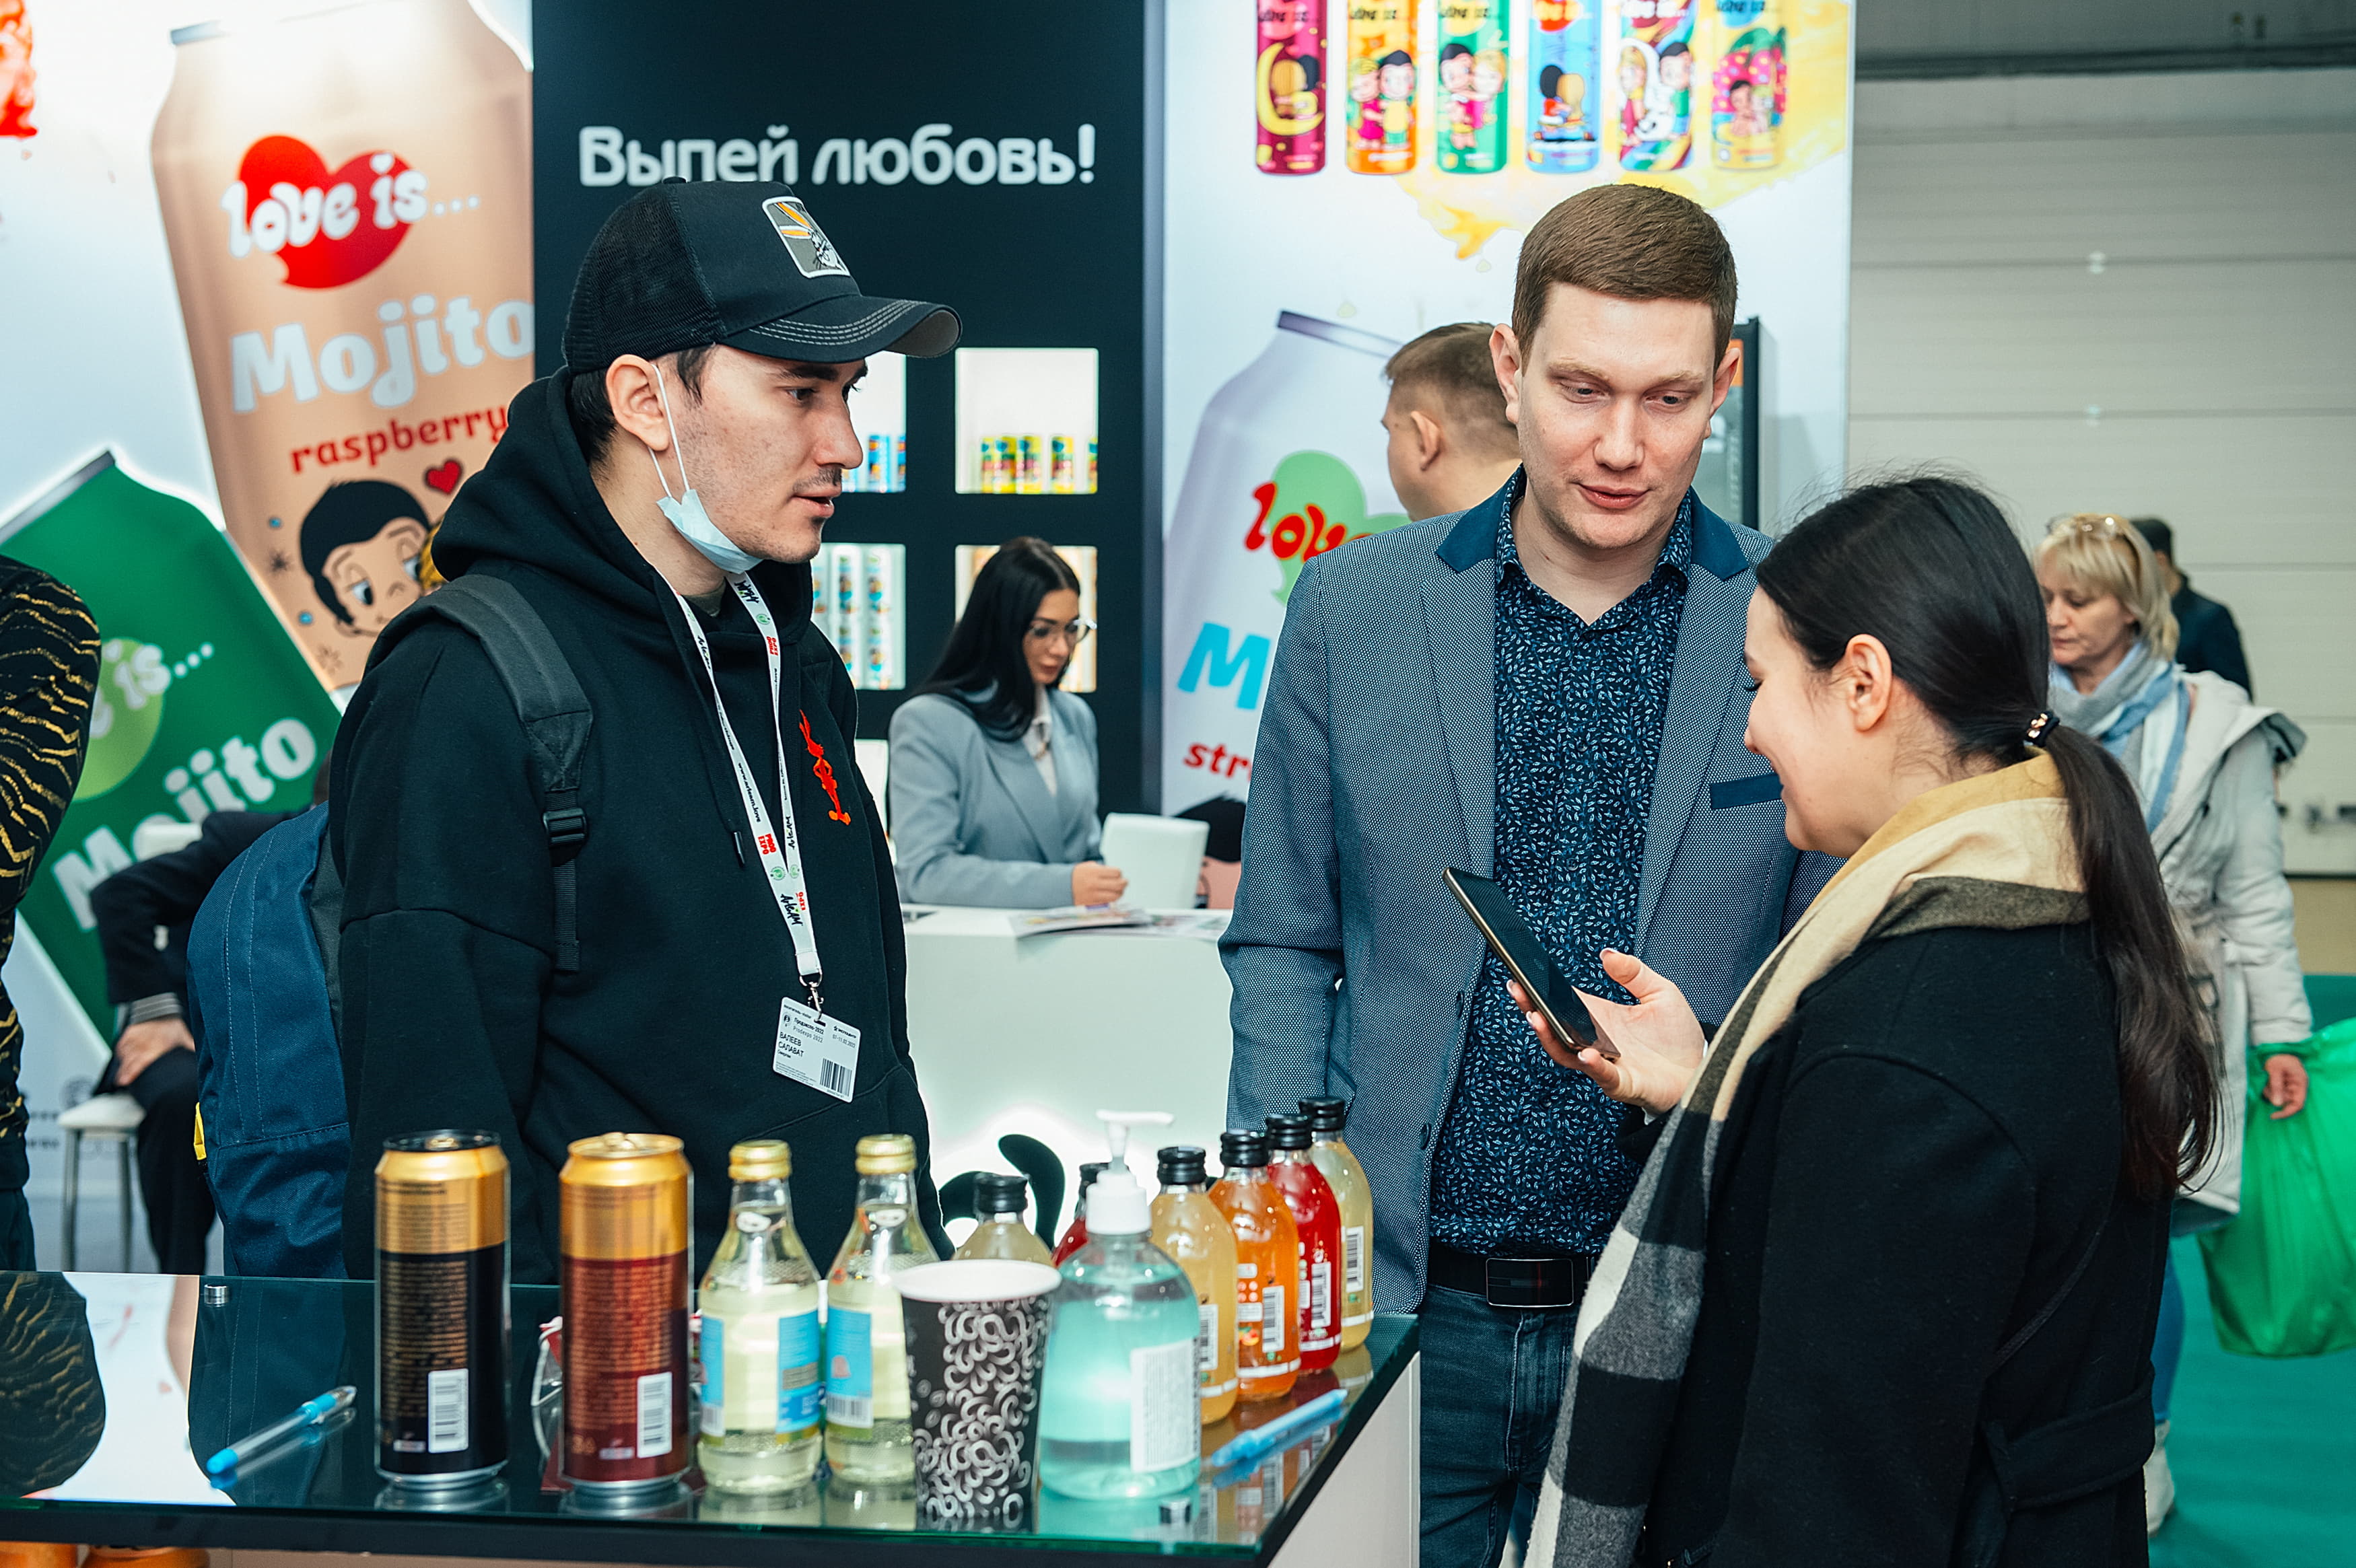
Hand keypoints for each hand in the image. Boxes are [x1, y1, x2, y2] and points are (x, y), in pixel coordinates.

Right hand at [114, 1017, 193, 1085]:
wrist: (161, 1009)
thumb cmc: (173, 1027)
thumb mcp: (184, 1039)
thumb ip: (189, 1051)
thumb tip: (202, 1064)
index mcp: (158, 1045)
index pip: (141, 1061)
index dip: (132, 1072)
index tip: (125, 1081)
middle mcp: (144, 1042)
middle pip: (130, 1061)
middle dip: (124, 1073)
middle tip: (123, 1081)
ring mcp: (134, 1037)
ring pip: (124, 1056)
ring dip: (123, 1065)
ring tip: (123, 1075)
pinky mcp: (128, 1034)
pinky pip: (121, 1048)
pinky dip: (122, 1055)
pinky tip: (125, 1060)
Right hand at [1071, 862, 1127, 905]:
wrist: (1062, 887)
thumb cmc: (1078, 875)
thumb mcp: (1089, 867)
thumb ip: (1103, 869)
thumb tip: (1118, 875)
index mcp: (1094, 872)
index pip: (1116, 873)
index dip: (1119, 873)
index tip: (1117, 874)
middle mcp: (1094, 884)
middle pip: (1118, 885)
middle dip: (1124, 883)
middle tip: (1124, 882)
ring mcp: (1093, 895)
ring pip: (1115, 896)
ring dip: (1119, 893)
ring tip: (1118, 891)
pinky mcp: (1092, 904)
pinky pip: (1108, 903)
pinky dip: (1111, 900)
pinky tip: (1110, 896)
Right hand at [1512, 949, 1705, 1115]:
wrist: (1702, 1071)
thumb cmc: (1679, 1036)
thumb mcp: (1661, 993)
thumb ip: (1634, 972)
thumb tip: (1606, 953)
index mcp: (1600, 1017)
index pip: (1561, 1002)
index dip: (1539, 991)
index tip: (1521, 975)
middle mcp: (1595, 1040)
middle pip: (1554, 1027)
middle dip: (1532, 1009)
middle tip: (1517, 990)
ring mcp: (1605, 1063)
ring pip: (1566, 1053)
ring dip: (1550, 1037)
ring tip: (1538, 1018)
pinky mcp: (1623, 1083)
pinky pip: (1602, 1075)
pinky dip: (1592, 1064)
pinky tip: (1587, 1052)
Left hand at [2262, 1052, 2308, 1119]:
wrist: (2276, 1049)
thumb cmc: (2279, 1057)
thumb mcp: (2275, 1069)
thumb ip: (2276, 1086)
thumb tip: (2277, 1104)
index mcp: (2300, 1084)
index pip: (2298, 1105)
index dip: (2287, 1112)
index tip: (2273, 1116)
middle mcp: (2296, 1088)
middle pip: (2284, 1102)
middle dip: (2273, 1096)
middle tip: (2265, 1085)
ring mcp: (2288, 1087)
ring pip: (2276, 1098)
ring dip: (2268, 1092)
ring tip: (2266, 1078)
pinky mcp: (2280, 1086)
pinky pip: (2272, 1093)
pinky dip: (2267, 1089)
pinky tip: (2266, 1079)